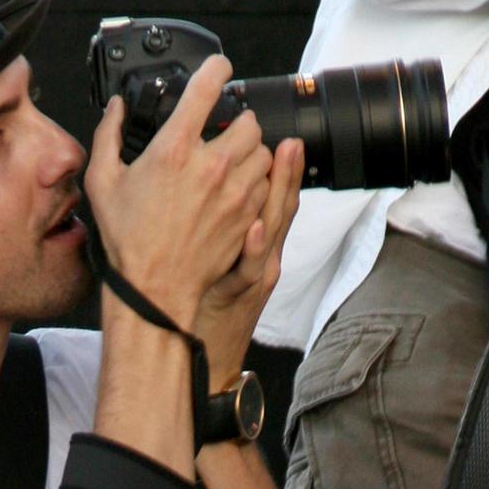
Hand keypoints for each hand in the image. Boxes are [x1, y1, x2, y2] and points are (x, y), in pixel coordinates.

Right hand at [85, 56, 272, 328]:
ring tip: (231, 162)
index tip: (219, 67)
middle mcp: (210, 164)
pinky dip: (256, 181)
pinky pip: (267, 184)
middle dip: (237, 121)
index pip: (207, 88)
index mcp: (174, 148)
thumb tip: (116, 108)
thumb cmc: (128, 239)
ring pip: (263, 151)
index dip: (217, 68)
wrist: (155, 287)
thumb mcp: (102, 181)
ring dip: (250, 151)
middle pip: (248, 120)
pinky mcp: (248, 214)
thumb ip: (108, 134)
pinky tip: (236, 189)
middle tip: (222, 132)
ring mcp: (234, 191)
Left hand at [194, 137, 303, 387]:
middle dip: (288, 173)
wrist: (198, 350)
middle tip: (291, 141)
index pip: (272, 197)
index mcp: (255, 240)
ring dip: (278, 196)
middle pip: (281, 207)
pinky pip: (248, 267)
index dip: (284, 169)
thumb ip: (223, 220)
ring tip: (280, 163)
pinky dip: (253, 246)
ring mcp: (253, 273)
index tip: (287, 138)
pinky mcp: (238, 292)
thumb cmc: (204, 299)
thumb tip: (213, 179)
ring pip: (272, 231)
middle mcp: (262, 254)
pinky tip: (254, 226)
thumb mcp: (221, 256)